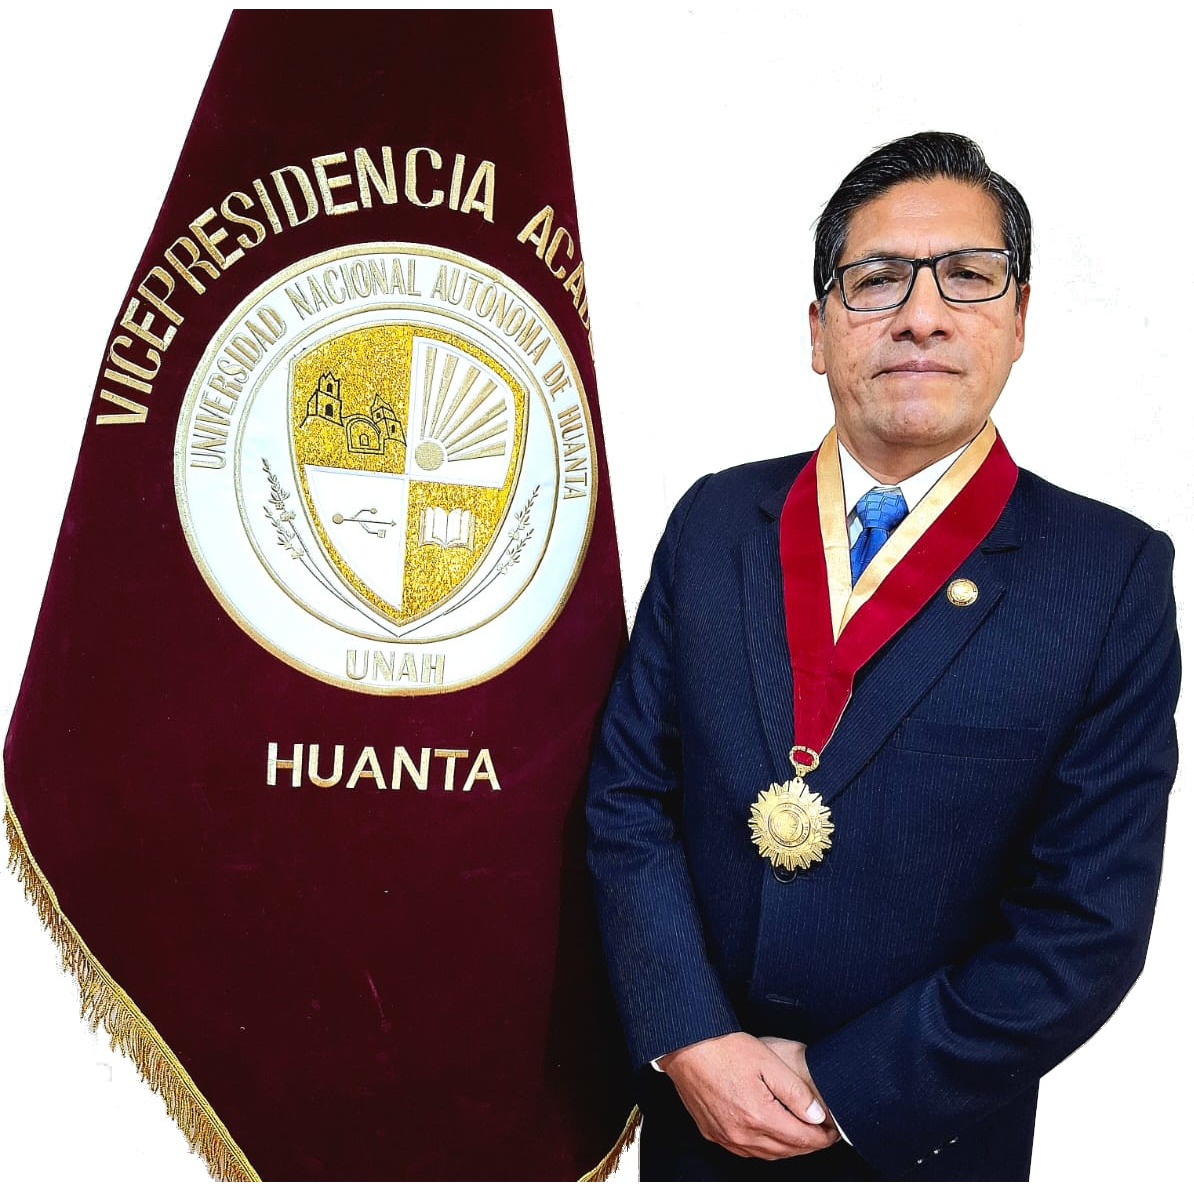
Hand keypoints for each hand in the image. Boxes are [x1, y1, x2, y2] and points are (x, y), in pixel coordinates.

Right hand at [657, 1031, 838, 1159]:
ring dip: (787, 1148)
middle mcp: (741, 1133)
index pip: (802, 1139)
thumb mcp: (768, 1062)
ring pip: (766, 1154)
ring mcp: (725, 1136)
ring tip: (800, 1134)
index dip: (822, 1136)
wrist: (686, 1046)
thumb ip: (796, 1092)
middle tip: (822, 1133)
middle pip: (786, 1150)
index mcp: (758, 1116)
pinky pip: (745, 1150)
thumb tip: (817, 1116)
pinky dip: (763, 1147)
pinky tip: (769, 1135)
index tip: (833, 1131)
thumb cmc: (724, 1048)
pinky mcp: (713, 1132)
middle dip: (808, 1144)